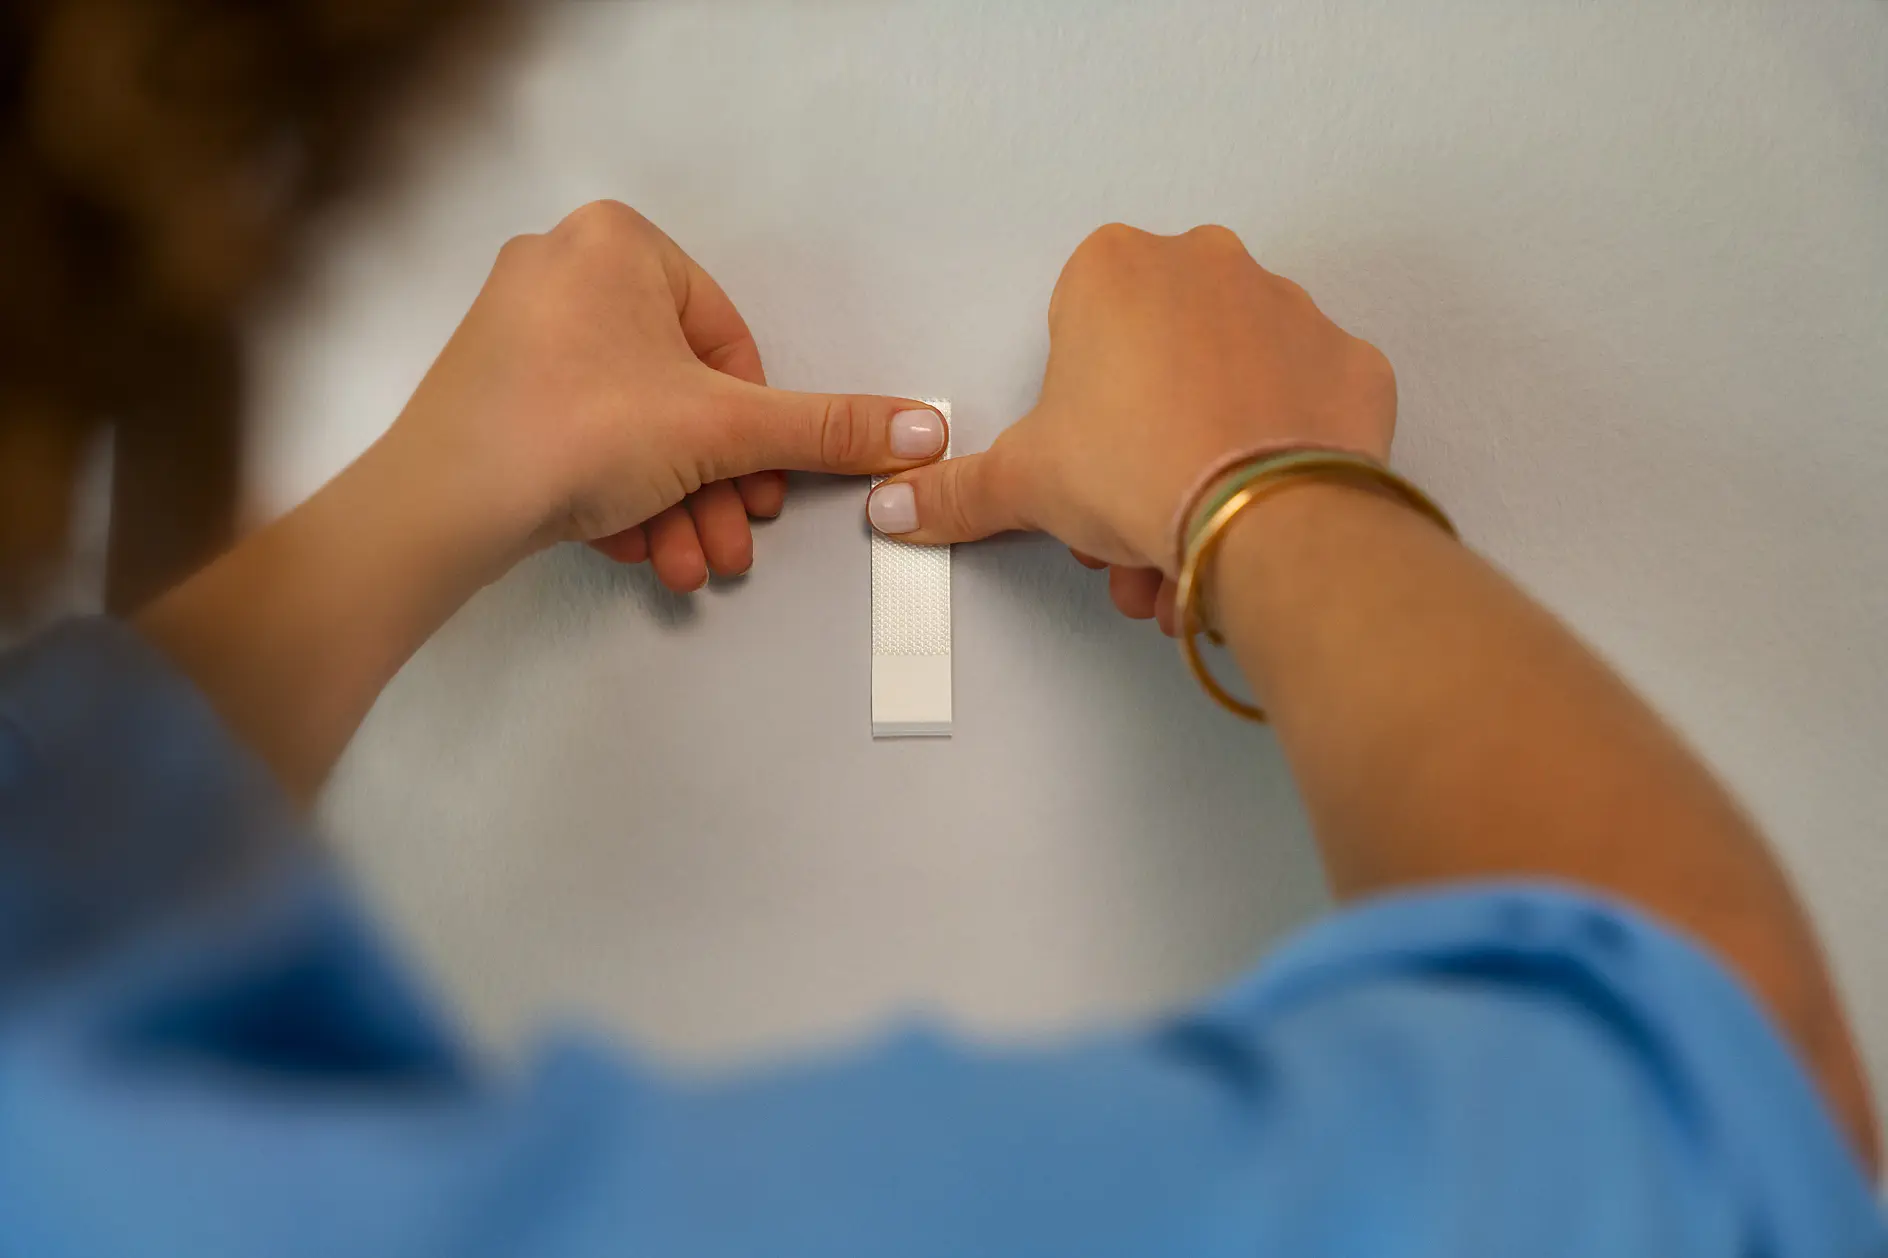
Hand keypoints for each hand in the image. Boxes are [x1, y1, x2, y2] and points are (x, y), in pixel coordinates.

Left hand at [391, 200, 949, 590]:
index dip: (756, 425)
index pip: (726, 337)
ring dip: (676, 505)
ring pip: (633, 426)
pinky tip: (636, 550)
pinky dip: (619, 496)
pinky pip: (582, 438)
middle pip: (681, 392)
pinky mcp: (491, 391)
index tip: (761, 486)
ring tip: (692, 565)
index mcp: (617, 243)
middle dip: (714, 484)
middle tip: (735, 540)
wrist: (443, 507)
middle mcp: (562, 270)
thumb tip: (923, 428)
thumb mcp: (725, 430)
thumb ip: (827, 430)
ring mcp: (519, 333)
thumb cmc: (578, 432)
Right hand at [866, 222, 1394, 631]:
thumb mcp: (1025, 484)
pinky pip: (1305, 407)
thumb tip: (896, 505)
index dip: (1072, 417)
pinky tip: (1257, 514)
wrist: (1264, 519)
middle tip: (1127, 528)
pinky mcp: (1353, 364)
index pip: (1076, 335)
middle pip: (1156, 367)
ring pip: (1229, 392)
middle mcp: (1209, 265)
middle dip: (1136, 457)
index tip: (1081, 470)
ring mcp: (1292, 308)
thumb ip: (958, 491)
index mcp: (1115, 269)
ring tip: (1186, 553)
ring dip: (1200, 468)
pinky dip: (1278, 457)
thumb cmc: (1137, 471)